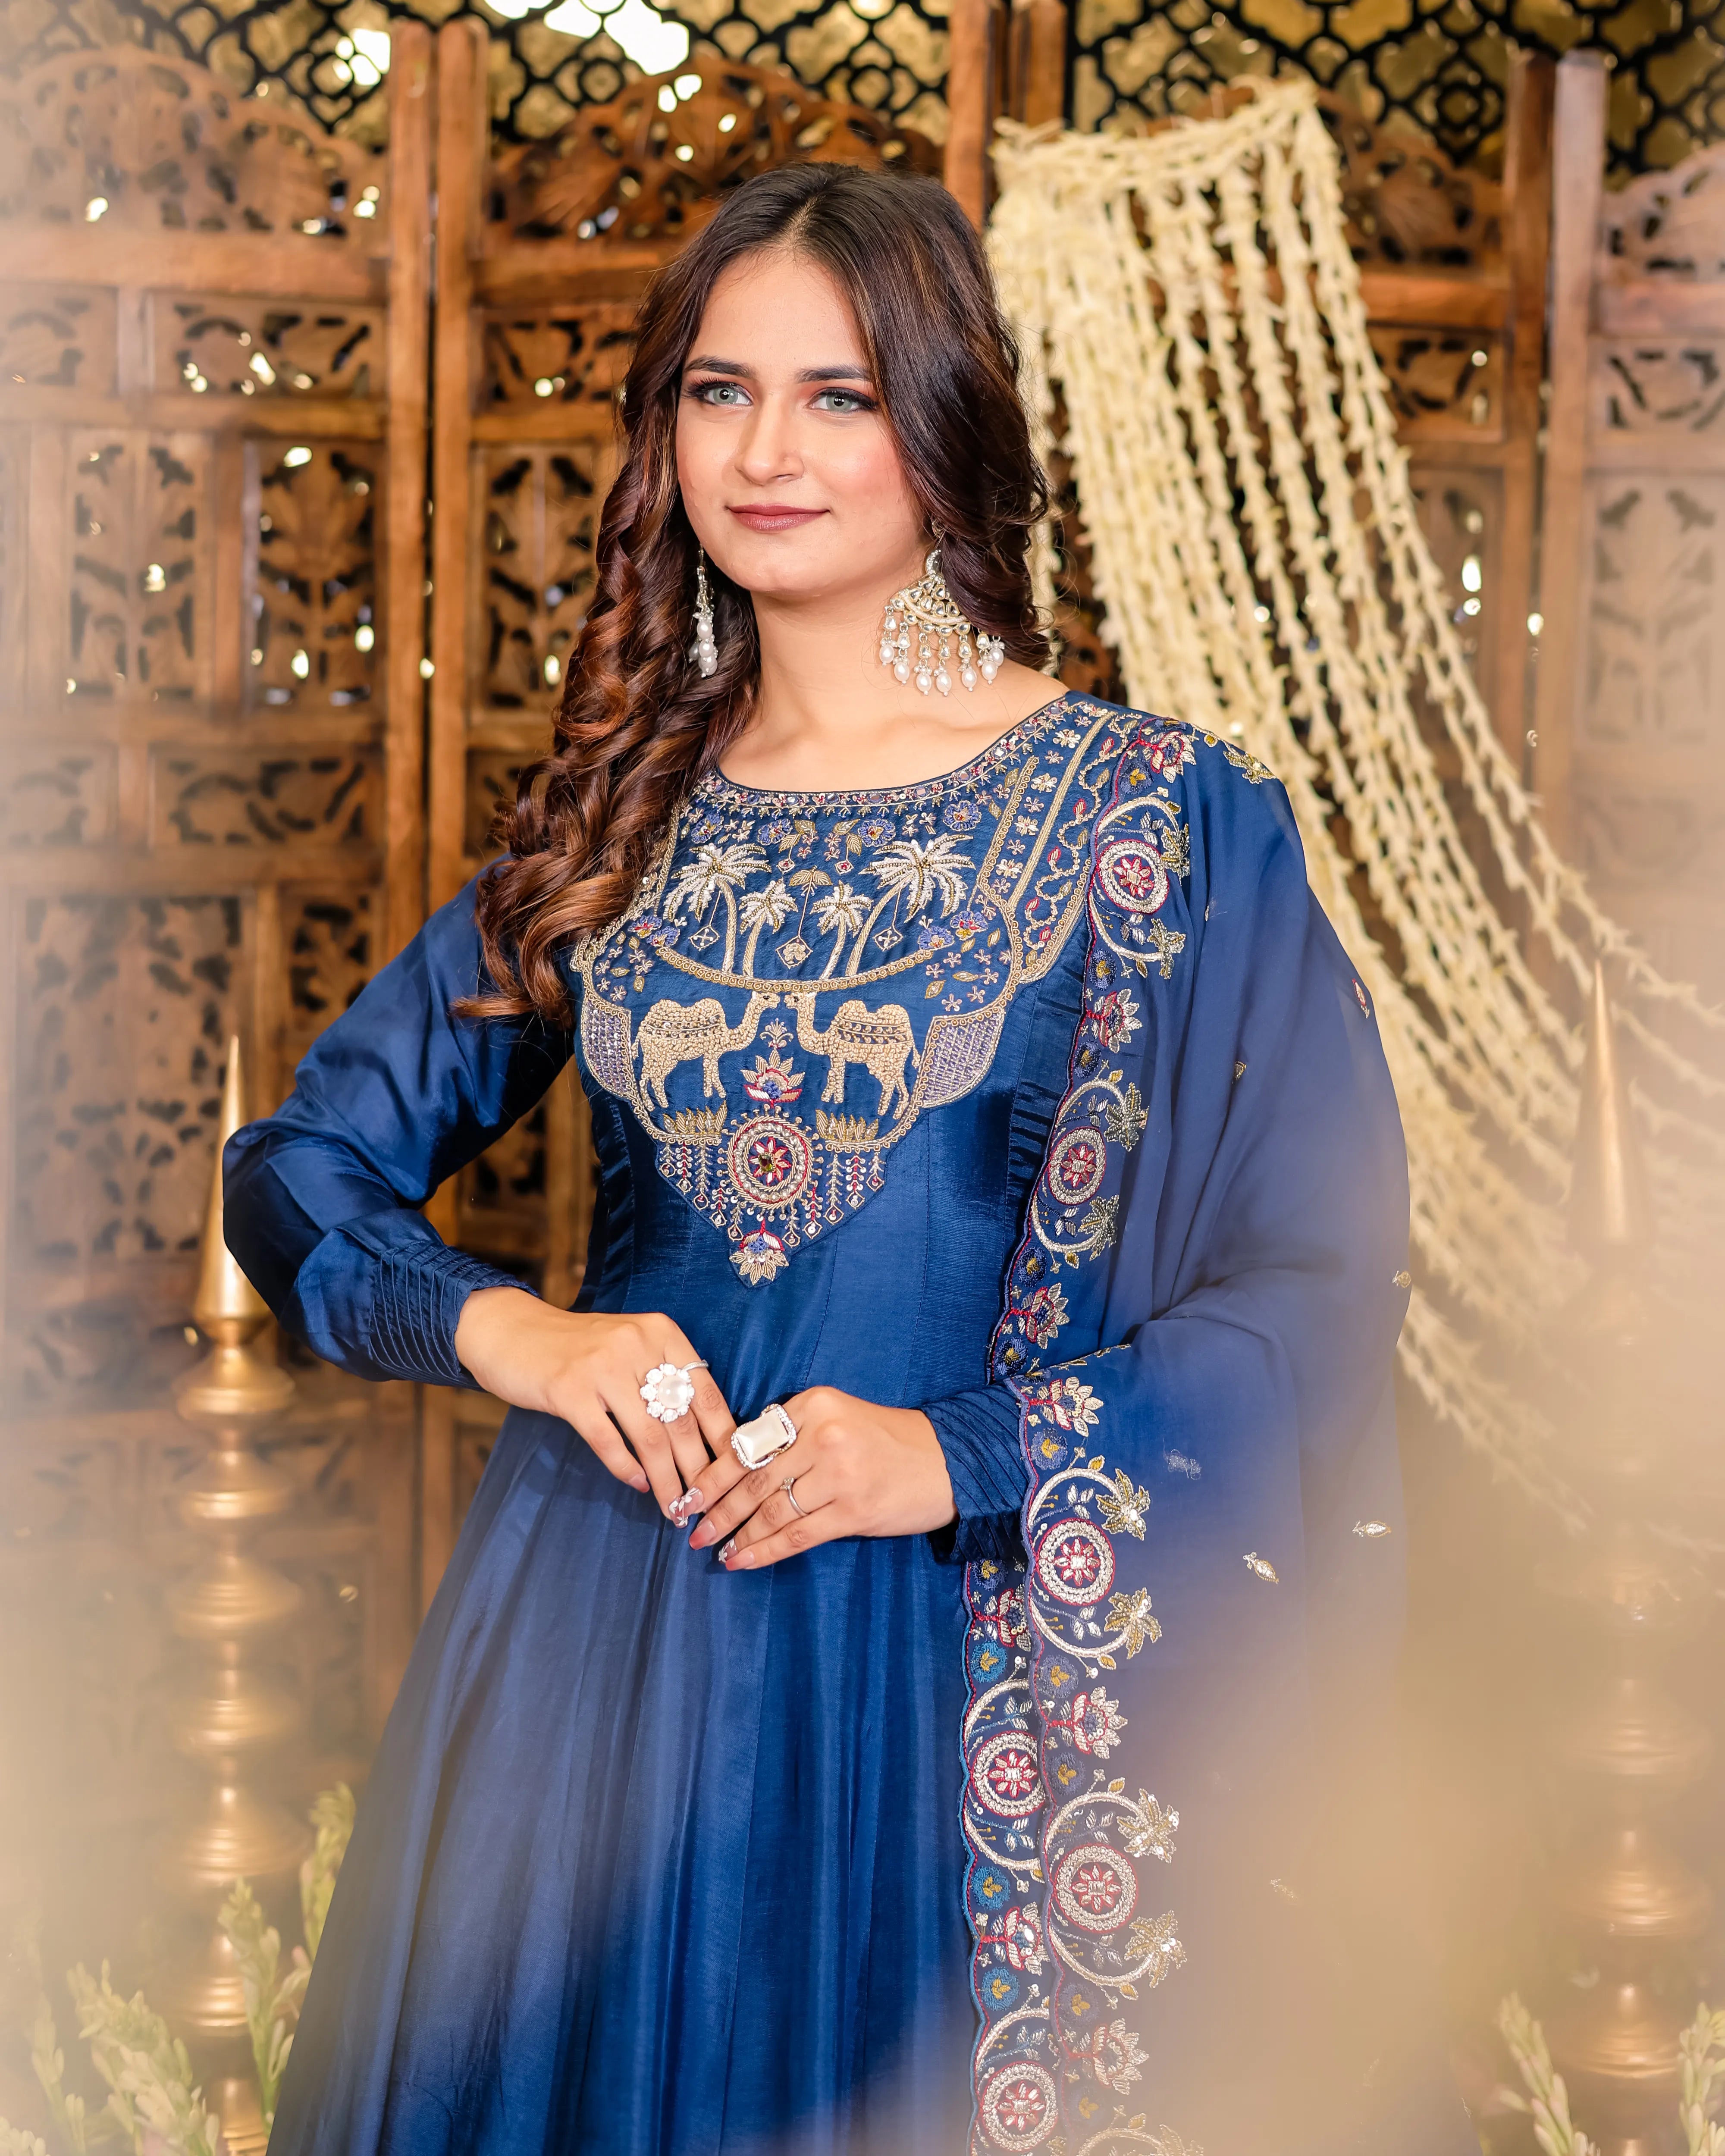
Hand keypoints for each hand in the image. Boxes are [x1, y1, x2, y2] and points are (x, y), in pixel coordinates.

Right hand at [453, 1287, 734, 1518]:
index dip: (723, 1438)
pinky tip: (638, 1485)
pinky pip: (607, 1441)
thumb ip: (664, 1377)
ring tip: (675, 1508)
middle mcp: (637, 1344)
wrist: (513, 1332)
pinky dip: (625, 1468)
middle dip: (698, 1469)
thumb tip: (705, 1435)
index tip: (735, 1473)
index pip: (707, 1392)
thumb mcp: (631, 1347)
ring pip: (649, 1437)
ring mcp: (601, 1367)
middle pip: (681, 1420)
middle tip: (706, 1503)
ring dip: (666, 1480)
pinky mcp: (569, 1390)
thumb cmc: (580, 1348)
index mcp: (661, 1333)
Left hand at [686, 1386, 955, 1569]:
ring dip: (737, 1533)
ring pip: (771, 1509)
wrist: (948, 1461)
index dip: (713, 1474)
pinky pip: (797, 1535)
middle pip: (754, 1478)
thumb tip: (733, 1464)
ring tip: (714, 1548)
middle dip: (717, 1508)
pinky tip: (743, 1560)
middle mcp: (823, 1434)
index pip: (750, 1443)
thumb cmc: (886, 1440)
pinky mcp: (853, 1510)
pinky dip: (765, 1550)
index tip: (688, 1495)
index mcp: (813, 1404)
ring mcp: (839, 1474)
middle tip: (690, 1527)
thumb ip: (791, 1433)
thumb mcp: (836, 1416)